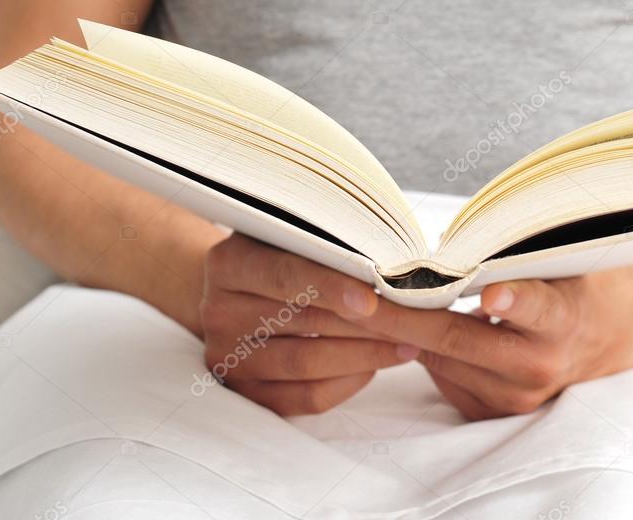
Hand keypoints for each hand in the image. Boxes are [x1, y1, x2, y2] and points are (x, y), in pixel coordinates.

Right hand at [199, 233, 419, 415]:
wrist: (242, 290)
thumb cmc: (285, 254)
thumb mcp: (296, 233)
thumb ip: (329, 242)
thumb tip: (391, 259)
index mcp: (229, 262)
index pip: (284, 275)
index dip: (330, 287)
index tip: (371, 299)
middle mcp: (218, 310)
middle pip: (302, 323)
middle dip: (366, 324)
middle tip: (414, 322)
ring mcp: (227, 355)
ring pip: (306, 364)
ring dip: (365, 355)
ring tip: (407, 344)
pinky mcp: (245, 391)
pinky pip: (304, 398)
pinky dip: (347, 384)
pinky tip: (376, 366)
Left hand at [348, 271, 632, 419]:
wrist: (596, 339)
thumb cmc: (561, 285)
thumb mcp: (551, 263)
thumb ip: (511, 259)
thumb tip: (452, 247)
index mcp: (560, 319)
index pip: (538, 308)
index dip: (513, 300)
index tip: (493, 295)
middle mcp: (539, 364)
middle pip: (458, 340)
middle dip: (401, 317)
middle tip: (357, 297)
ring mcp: (515, 396)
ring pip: (439, 361)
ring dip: (399, 334)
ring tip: (364, 304)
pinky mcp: (494, 412)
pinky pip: (441, 379)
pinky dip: (419, 352)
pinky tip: (404, 328)